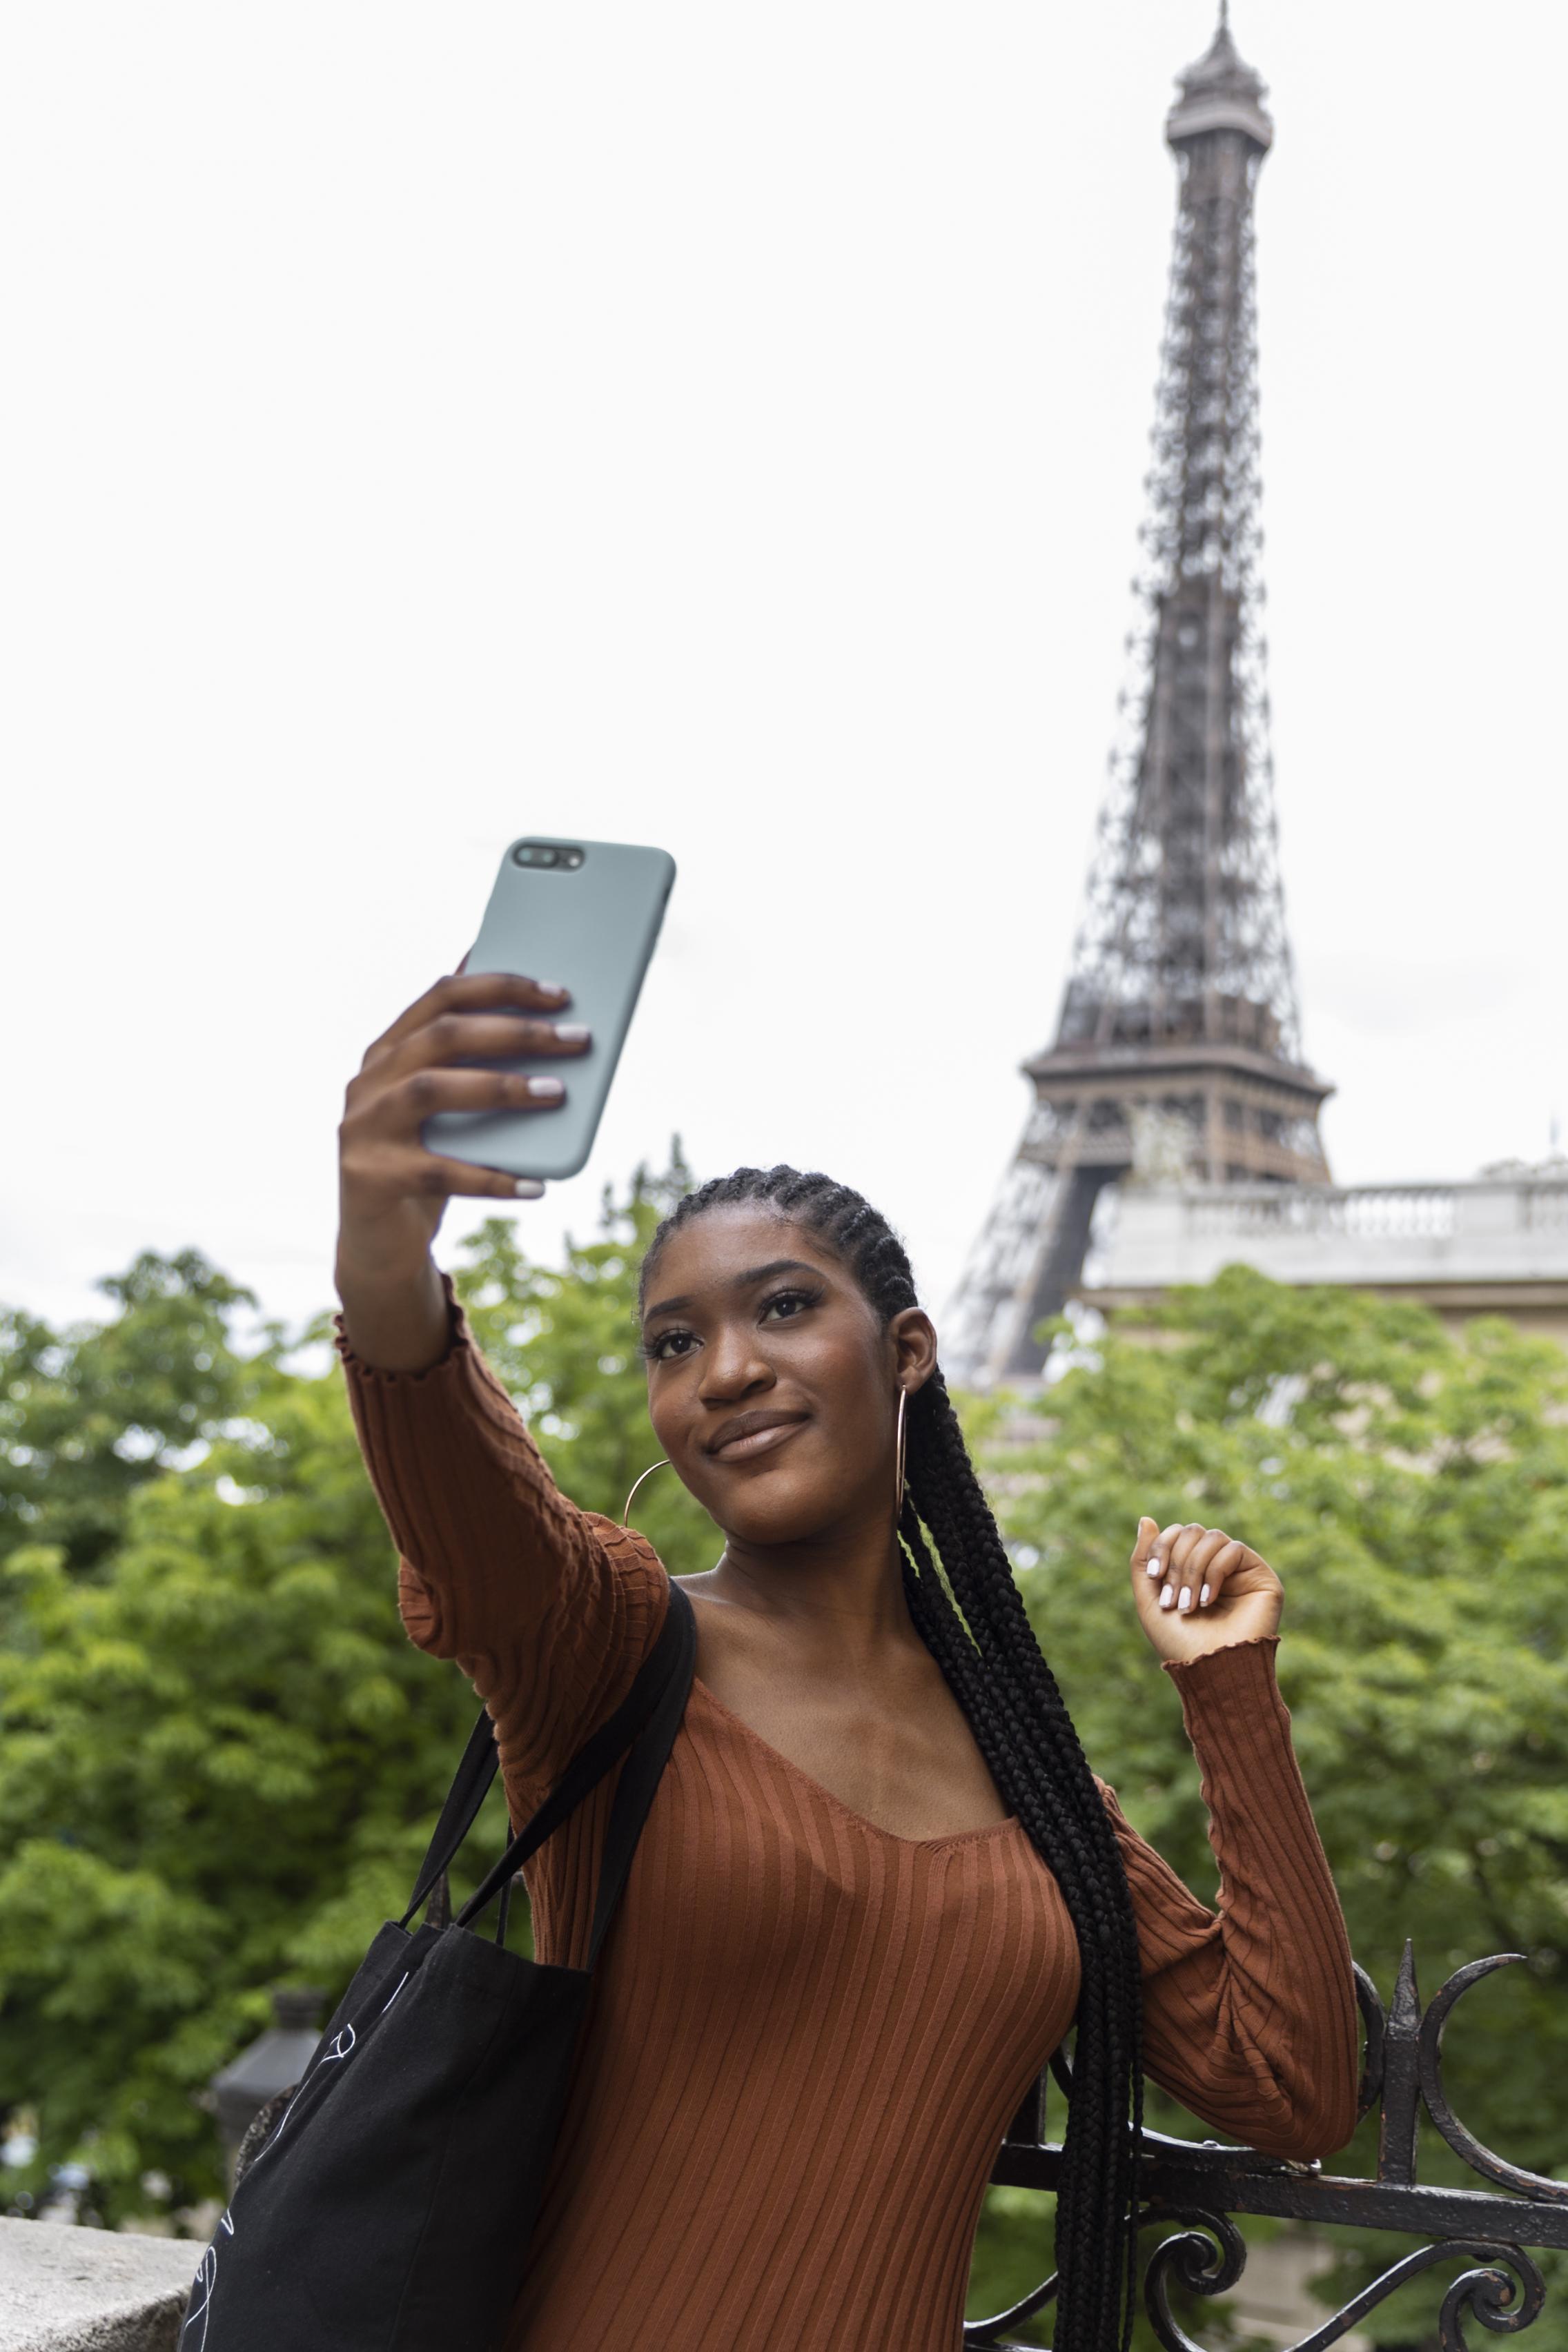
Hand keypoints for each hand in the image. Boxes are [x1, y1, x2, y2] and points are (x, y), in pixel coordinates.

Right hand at [335, 970, 588, 1366]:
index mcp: (388, 1050)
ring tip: (558, 1092)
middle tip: (577, 1038)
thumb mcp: (448, 1110)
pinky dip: (492, 1178)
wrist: (377, 1244)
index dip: (502, 986)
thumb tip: (548, 1025)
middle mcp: (368, 1080)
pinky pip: (439, 1173)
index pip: (443, 995)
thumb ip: (475, 1069)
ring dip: (501, 1088)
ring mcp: (362, 1128)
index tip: (561, 993)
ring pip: (432, 1090)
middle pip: (442, 1035)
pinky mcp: (370, 1178)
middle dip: (515, 1031)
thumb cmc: (428, 1161)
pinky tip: (537, 1185)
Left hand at [1129, 1516, 1281, 1663]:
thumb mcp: (1150, 1600)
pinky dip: (1214, 1572)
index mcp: (1193, 1570)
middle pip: (1192, 1531)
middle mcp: (1217, 1567)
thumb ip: (1144, 1559)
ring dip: (1193, 1569)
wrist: (1211, 1672)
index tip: (1155, 1578)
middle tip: (1174, 1600)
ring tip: (1190, 1604)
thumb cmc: (1180, 1643)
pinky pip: (1233, 1549)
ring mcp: (1240, 1571)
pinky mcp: (1262, 1577)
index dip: (1161, 1547)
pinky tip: (1209, 1600)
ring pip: (1211, 1537)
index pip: (1176, 1533)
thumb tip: (1145, 1519)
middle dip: (1177, 1562)